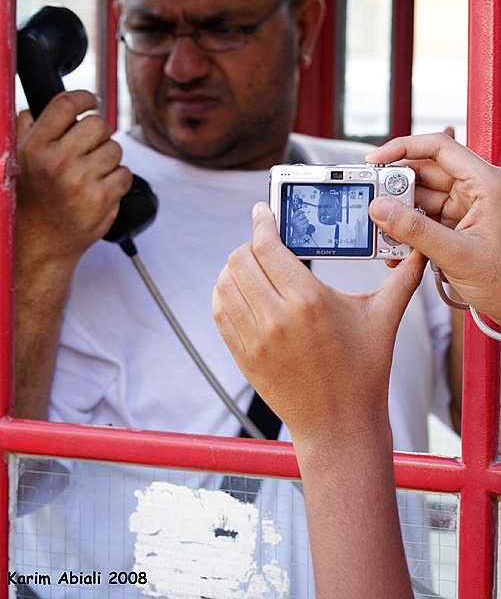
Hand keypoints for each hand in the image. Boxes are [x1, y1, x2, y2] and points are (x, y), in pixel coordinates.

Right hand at [16, 90, 131, 262]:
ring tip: (91, 173)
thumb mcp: (20, 159)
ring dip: (108, 158)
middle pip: (98, 124)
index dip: (84, 98)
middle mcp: (59, 162)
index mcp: (37, 147)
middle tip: (89, 148)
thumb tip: (36, 108)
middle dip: (98, 134)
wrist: (42, 240)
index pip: (66, 105)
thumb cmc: (33, 198)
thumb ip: (27, 129)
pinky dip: (118, 179)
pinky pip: (125, 173)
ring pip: (114, 149)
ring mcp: (82, 182)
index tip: (90, 101)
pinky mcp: (103, 200)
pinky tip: (101, 187)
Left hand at [213, 202, 425, 442]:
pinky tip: (242, 293)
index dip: (261, 222)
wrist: (340, 427)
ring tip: (253, 267)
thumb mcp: (384, 319)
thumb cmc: (363, 373)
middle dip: (250, 245)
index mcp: (308, 301)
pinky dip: (225, 295)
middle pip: (239, 259)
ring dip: (235, 269)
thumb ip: (401, 279)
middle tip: (265, 244)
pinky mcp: (243, 356)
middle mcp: (275, 317)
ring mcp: (254, 339)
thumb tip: (418, 251)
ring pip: (223, 283)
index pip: (267, 246)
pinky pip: (219, 312)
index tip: (262, 212)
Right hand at [367, 132, 500, 322]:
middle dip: (395, 188)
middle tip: (373, 202)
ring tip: (384, 231)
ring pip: (421, 197)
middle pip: (424, 173)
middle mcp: (476, 190)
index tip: (375, 160)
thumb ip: (415, 231)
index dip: (403, 147)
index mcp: (486, 183)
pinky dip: (407, 230)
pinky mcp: (457, 225)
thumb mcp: (458, 255)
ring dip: (399, 213)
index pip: (439, 148)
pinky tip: (397, 245)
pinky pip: (424, 218)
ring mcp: (466, 208)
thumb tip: (380, 209)